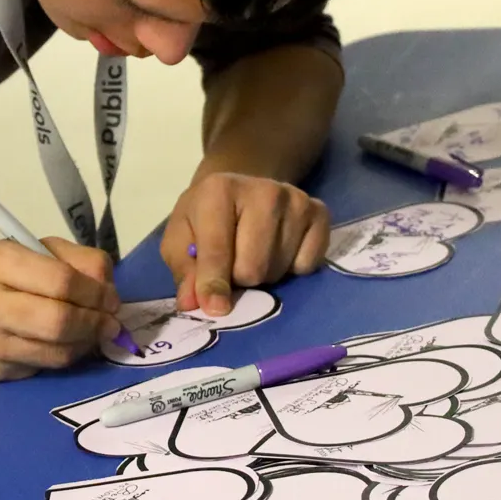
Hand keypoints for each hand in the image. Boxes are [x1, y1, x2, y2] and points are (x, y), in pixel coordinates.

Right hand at [0, 238, 122, 383]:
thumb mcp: (30, 253)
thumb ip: (75, 262)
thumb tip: (110, 292)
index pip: (61, 280)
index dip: (97, 292)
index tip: (111, 299)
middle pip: (60, 320)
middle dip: (96, 322)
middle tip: (110, 322)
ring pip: (58, 350)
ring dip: (87, 344)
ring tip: (93, 334)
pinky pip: (46, 366)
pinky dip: (67, 356)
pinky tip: (67, 345)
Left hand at [160, 172, 330, 316]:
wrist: (240, 191)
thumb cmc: (205, 219)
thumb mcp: (180, 240)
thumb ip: (185, 271)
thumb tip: (194, 303)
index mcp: (218, 191)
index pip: (217, 249)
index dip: (213, 284)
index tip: (215, 309)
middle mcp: (264, 191)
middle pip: (253, 268)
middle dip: (239, 279)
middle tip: (232, 265)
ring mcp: (297, 200)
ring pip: (279, 270)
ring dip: (264, 274)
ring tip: (254, 254)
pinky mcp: (320, 213)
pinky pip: (307, 265)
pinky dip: (292, 269)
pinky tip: (279, 251)